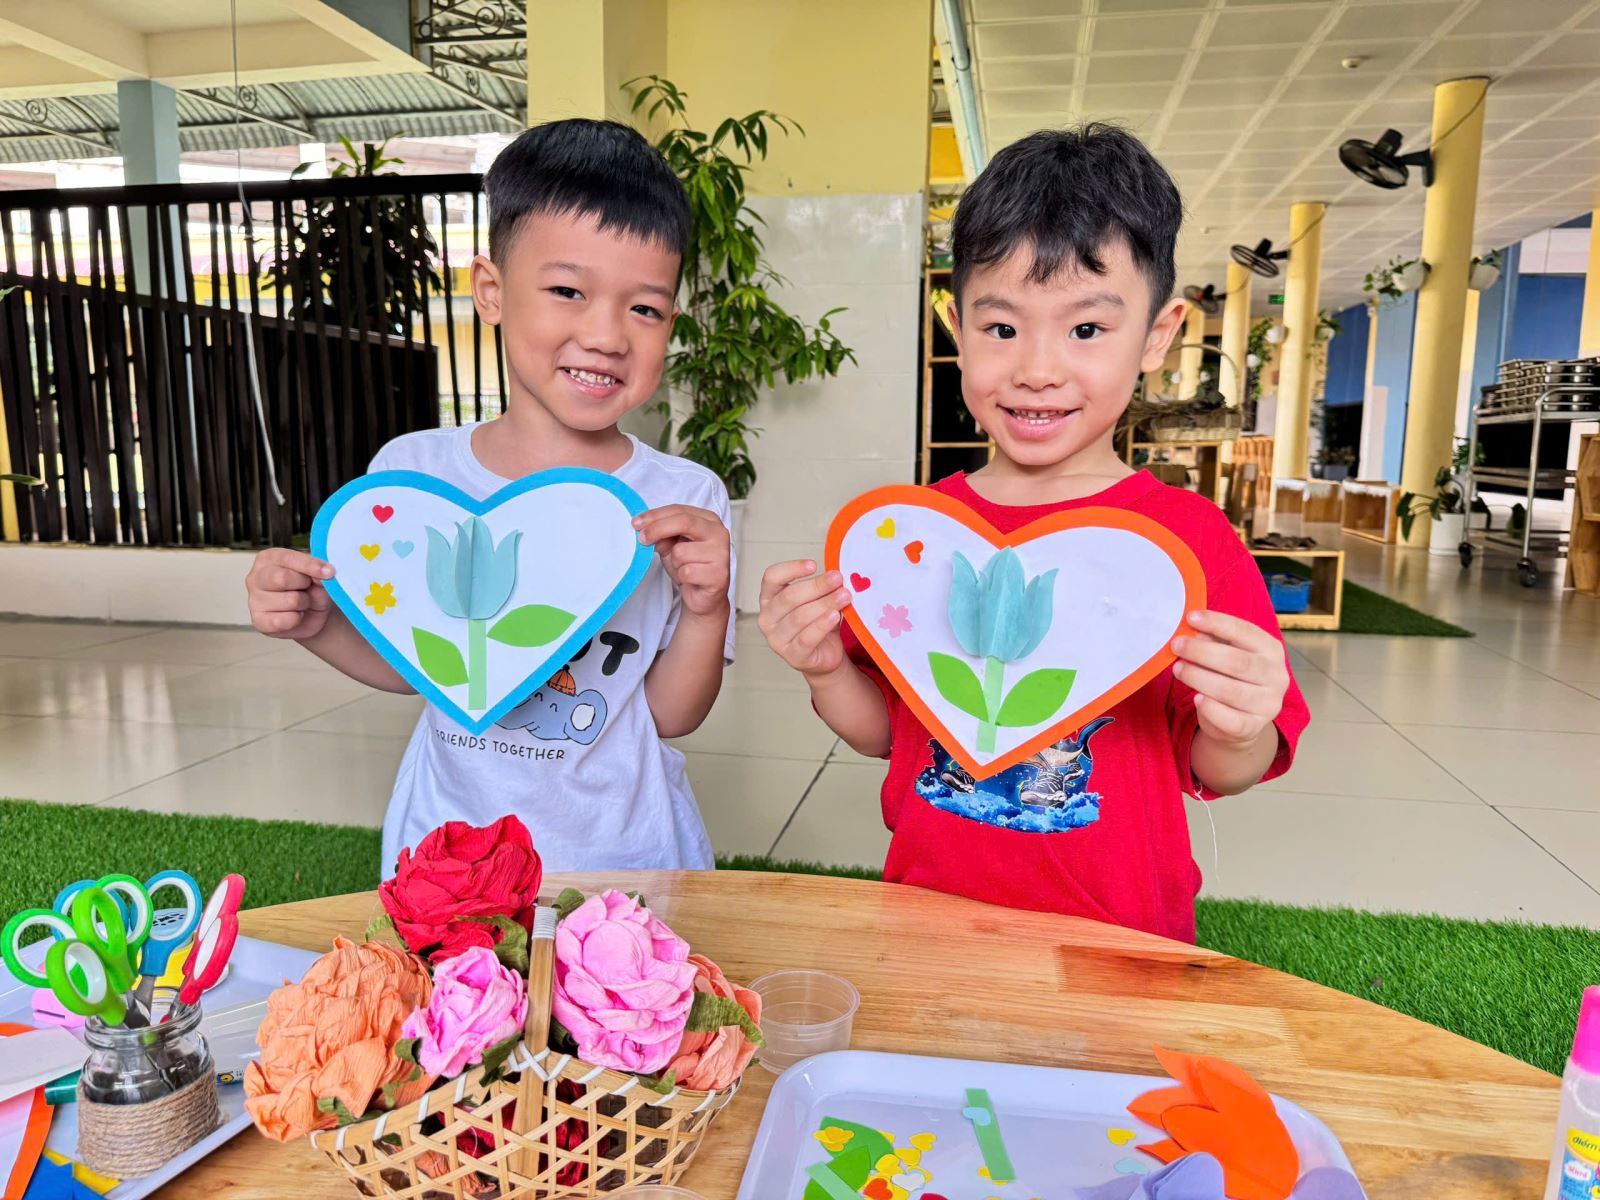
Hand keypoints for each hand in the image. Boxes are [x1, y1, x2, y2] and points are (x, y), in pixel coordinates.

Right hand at [246, 548, 335, 639]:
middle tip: (308, 588)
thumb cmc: (311, 589)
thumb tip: (324, 573)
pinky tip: (295, 616)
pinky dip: (297, 619)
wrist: (312, 614)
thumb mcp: (320, 575)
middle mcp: (256, 577)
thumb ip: (319, 571)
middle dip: (304, 585)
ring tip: (302, 603)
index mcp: (269, 558)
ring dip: (304, 603)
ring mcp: (254, 600)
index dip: (310, 565)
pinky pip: (284, 621)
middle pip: (282, 578)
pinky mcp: (258, 621)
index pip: (287, 558)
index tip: (330, 572)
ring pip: (290, 601)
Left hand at [634, 505, 730, 618]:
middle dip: (658, 529)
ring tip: (682, 568)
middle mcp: (719, 533)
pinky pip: (687, 572)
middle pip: (684, 522)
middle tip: (642, 539)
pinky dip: (682, 577)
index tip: (636, 523)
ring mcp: (721, 553)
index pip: (679, 510)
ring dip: (674, 562)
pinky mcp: (719, 574)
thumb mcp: (671, 546)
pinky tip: (690, 579)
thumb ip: (662, 534)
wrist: (703, 596)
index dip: (655, 515)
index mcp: (708, 520)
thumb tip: (644, 528)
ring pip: (681, 552)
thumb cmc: (689, 566)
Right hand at [758, 560, 852, 679]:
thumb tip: (836, 575)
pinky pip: (807, 638)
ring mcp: (777, 639)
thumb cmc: (816, 623)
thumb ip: (821, 588)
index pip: (772, 577)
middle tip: (838, 579)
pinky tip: (834, 616)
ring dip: (825, 603)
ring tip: (844, 596)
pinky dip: (822, 625)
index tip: (814, 565)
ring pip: (800, 616)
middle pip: (789, 596)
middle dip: (817, 586)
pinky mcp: (792, 656)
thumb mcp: (815, 600)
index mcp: (769, 599)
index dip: (792, 568)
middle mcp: (768, 618)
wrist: (824, 655)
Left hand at [1171, 610, 1288, 746]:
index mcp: (1271, 650)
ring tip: (1178, 669)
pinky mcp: (1254, 727)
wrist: (1239, 719)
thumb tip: (1193, 631)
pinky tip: (1196, 699)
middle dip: (1202, 652)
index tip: (1190, 618)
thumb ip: (1214, 640)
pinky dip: (1211, 709)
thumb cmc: (1231, 676)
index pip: (1245, 632)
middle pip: (1237, 662)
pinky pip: (1231, 720)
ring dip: (1199, 678)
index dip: (1217, 623)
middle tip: (1177, 645)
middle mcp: (1276, 676)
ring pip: (1231, 691)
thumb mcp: (1226, 652)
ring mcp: (1268, 704)